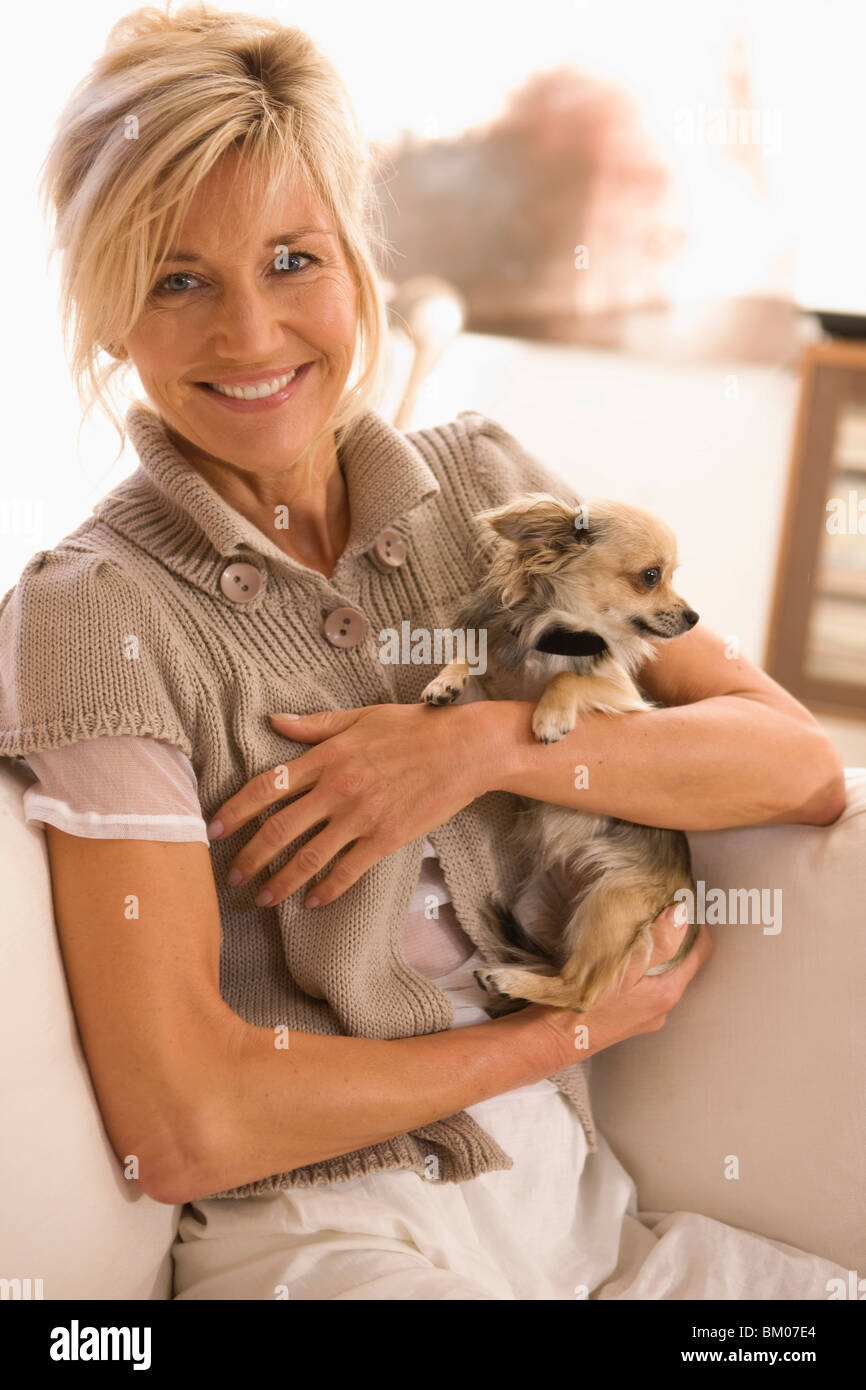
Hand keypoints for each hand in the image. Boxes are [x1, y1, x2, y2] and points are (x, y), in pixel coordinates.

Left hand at [207, 702, 495, 908]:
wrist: (465, 749)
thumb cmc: (414, 728)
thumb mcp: (361, 717)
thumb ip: (315, 725)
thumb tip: (274, 720)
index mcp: (326, 758)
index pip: (266, 786)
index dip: (235, 810)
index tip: (214, 829)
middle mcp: (336, 789)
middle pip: (279, 829)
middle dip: (250, 856)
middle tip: (232, 877)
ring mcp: (360, 817)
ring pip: (308, 857)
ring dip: (281, 882)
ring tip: (263, 899)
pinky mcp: (386, 838)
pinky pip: (348, 871)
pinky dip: (327, 890)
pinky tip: (313, 902)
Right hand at [525, 905, 713, 1070]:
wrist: (550, 1039)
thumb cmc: (583, 1005)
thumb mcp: (621, 968)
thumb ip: (656, 943)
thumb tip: (682, 914)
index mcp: (666, 993)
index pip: (699, 955)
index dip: (699, 928)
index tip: (692, 904)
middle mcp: (661, 1009)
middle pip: (681, 965)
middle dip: (676, 938)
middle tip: (665, 909)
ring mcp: (644, 1016)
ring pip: (661, 976)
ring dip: (657, 955)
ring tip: (644, 928)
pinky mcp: (627, 1020)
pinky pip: (644, 987)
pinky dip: (642, 969)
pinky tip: (624, 958)